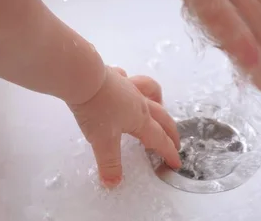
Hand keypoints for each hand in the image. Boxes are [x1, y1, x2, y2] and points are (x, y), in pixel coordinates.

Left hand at [68, 66, 180, 187]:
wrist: (83, 77)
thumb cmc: (96, 109)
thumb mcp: (103, 142)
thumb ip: (109, 164)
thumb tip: (113, 183)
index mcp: (140, 119)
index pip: (159, 139)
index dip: (169, 152)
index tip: (176, 163)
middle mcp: (139, 102)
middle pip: (162, 116)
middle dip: (170, 130)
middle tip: (175, 141)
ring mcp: (128, 86)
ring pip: (150, 91)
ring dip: (158, 100)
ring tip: (159, 105)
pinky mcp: (114, 75)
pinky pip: (128, 78)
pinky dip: (130, 82)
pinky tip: (125, 84)